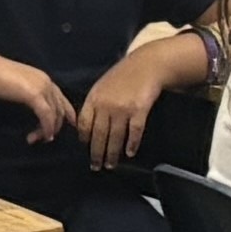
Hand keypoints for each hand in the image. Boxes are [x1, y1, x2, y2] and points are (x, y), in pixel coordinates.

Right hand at [0, 55, 79, 144]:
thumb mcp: (18, 85)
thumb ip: (28, 93)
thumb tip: (31, 104)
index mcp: (44, 79)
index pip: (61, 98)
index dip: (67, 112)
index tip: (70, 124)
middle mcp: (47, 82)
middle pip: (59, 108)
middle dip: (55, 126)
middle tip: (46, 138)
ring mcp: (42, 88)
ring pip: (54, 114)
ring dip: (49, 129)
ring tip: (41, 140)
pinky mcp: (35, 95)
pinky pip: (46, 116)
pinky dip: (46, 128)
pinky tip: (42, 136)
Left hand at [79, 37, 188, 162]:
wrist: (146, 65)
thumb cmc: (123, 76)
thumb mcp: (102, 86)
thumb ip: (94, 104)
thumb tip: (85, 126)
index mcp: (94, 98)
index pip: (84, 123)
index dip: (84, 138)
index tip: (85, 149)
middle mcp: (106, 105)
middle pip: (98, 135)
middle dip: (96, 153)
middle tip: (95, 166)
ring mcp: (123, 108)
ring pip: (115, 137)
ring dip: (112, 154)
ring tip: (110, 165)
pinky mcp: (139, 110)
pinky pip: (134, 132)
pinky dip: (132, 144)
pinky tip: (130, 153)